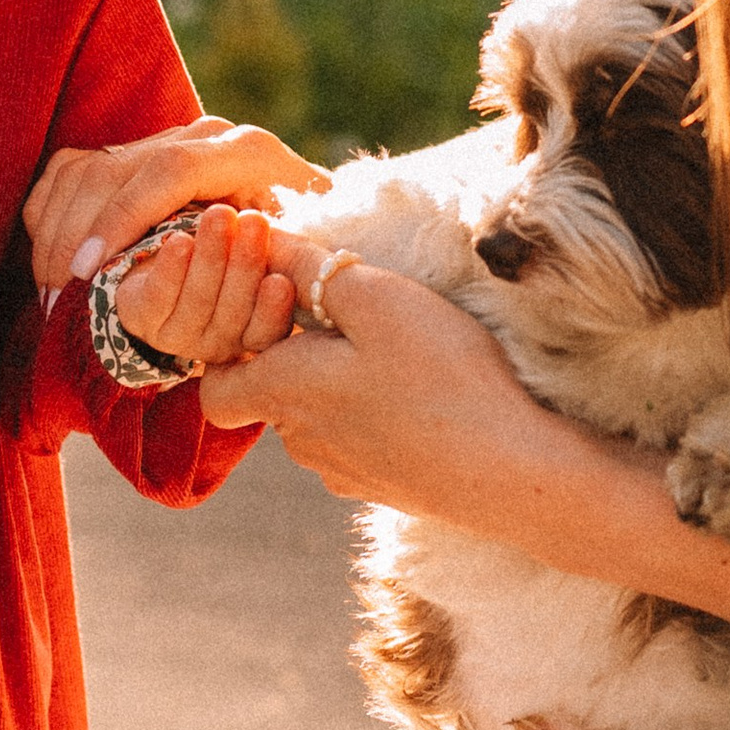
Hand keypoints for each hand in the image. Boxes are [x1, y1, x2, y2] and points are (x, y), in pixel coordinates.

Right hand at [25, 120, 326, 292]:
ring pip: (89, 165)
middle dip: (78, 231)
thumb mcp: (294, 257)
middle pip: (117, 166)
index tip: (90, 271)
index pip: (170, 169)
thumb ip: (262, 255)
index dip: (124, 217)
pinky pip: (73, 167)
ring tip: (51, 283)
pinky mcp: (142, 149)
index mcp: (247, 152)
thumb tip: (207, 262)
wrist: (303, 223)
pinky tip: (49, 253)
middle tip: (58, 291)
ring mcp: (169, 137)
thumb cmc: (299, 254)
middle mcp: (206, 134)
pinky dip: (52, 209)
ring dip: (59, 227)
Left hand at [113, 203, 296, 370]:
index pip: (269, 330)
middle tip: (254, 222)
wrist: (148, 227)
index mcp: (253, 326)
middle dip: (244, 266)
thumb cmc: (218, 225)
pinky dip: (170, 269)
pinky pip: (157, 299)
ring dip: (210, 258)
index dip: (274, 310)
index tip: (281, 281)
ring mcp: (179, 333)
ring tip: (218, 216)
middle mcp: (219, 338)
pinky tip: (179, 242)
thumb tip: (325, 258)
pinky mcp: (141, 317)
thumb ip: (283, 250)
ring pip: (197, 303)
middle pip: (233, 314)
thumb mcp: (257, 235)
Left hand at [196, 240, 560, 513]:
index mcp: (286, 393)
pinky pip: (356, 442)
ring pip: (315, 417)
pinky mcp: (382, 488)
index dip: (232, 348)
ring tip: (396, 354)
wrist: (513, 473)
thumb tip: (262, 240)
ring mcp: (342, 472)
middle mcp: (301, 442)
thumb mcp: (378, 299)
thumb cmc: (442, 377)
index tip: (282, 309)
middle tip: (355, 316)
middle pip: (270, 394)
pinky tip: (420, 396)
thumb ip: (311, 269)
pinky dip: (372, 416)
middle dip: (296, 353)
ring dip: (337, 383)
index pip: (215, 387)